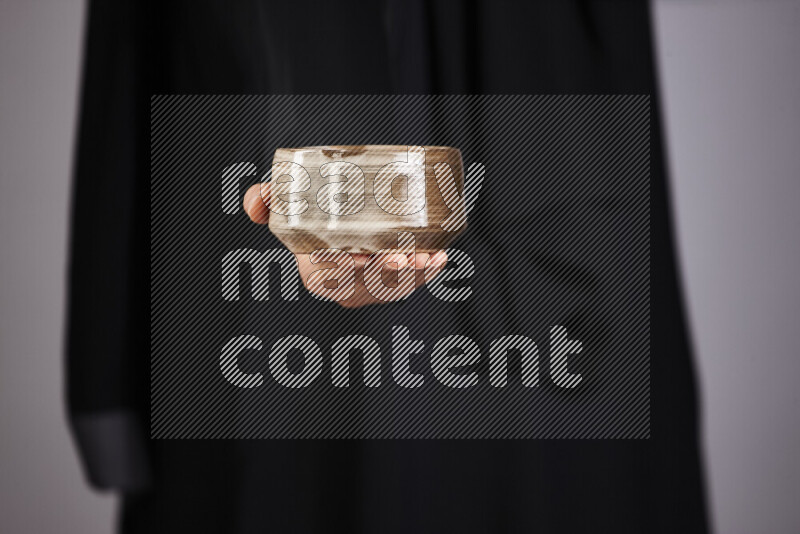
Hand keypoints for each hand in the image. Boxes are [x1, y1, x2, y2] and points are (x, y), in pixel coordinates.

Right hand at [243, 183, 447, 307]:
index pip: (329, 276)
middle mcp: (342, 288)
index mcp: (315, 273)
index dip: (345, 270)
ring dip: (413, 276)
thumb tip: (257, 203)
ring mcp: (369, 290)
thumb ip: (266, 200)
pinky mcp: (392, 285)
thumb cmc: (312, 214)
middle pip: (366, 286)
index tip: (361, 256)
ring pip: (392, 288)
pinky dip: (428, 274)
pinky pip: (411, 284)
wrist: (337, 219)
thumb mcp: (285, 203)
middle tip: (404, 256)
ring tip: (427, 257)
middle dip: (387, 275)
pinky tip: (440, 258)